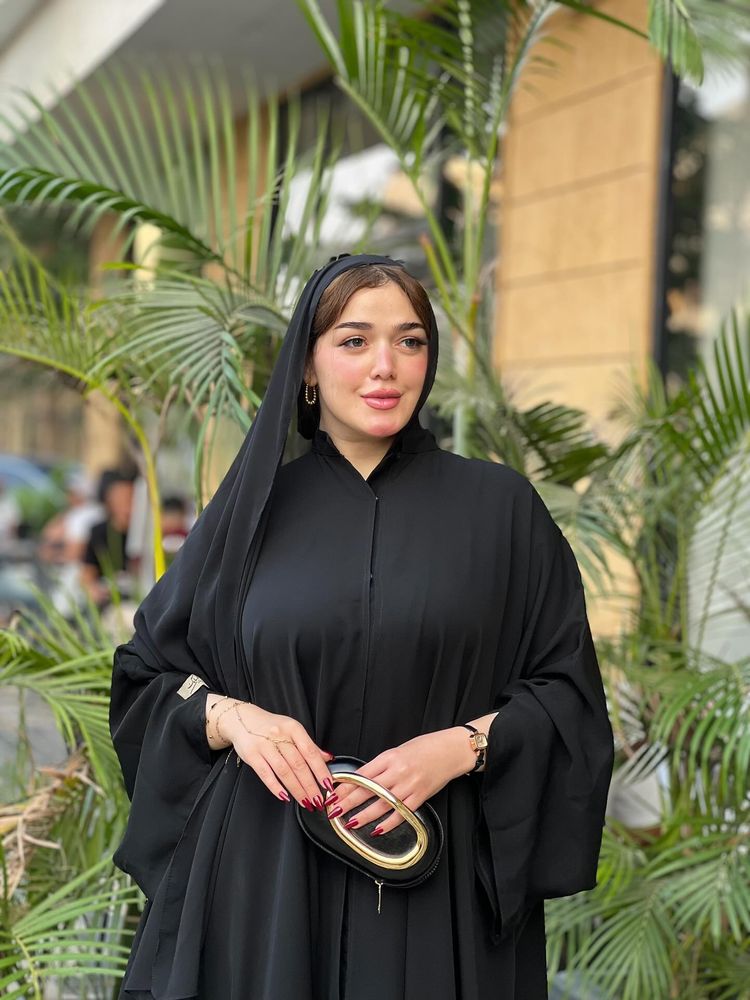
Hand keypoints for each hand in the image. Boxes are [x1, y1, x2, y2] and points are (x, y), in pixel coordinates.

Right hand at [221, 702, 334, 812]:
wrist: (242, 719)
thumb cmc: (271, 726)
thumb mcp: (292, 729)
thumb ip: (308, 744)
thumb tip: (327, 758)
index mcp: (293, 728)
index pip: (310, 752)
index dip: (320, 770)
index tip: (328, 784)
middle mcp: (279, 736)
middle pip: (298, 764)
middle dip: (310, 785)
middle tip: (318, 800)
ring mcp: (264, 745)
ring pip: (284, 771)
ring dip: (296, 789)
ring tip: (305, 801)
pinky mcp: (251, 755)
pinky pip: (266, 774)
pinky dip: (276, 787)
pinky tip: (285, 797)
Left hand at [330, 728, 475, 834]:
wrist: (451, 750)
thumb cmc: (425, 748)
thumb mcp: (398, 750)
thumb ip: (381, 765)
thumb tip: (361, 779)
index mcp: (389, 757)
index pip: (361, 774)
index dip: (344, 786)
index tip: (333, 794)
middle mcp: (397, 771)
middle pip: (367, 790)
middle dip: (347, 802)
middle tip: (334, 811)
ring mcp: (409, 785)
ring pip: (382, 804)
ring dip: (364, 815)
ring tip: (350, 823)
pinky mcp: (420, 797)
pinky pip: (401, 813)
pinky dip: (388, 823)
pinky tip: (377, 830)